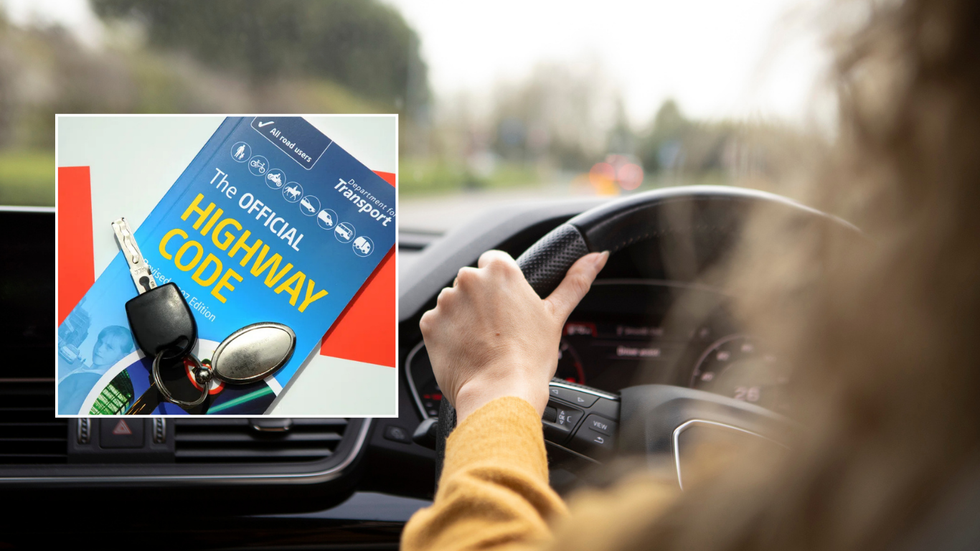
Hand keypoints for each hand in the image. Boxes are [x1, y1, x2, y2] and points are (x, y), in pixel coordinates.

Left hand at [420, 250, 608, 422]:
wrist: (500, 394)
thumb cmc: (529, 359)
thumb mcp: (556, 316)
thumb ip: (575, 281)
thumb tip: (597, 257)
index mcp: (501, 271)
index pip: (495, 262)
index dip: (502, 287)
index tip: (507, 308)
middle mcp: (469, 279)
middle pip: (473, 283)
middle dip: (481, 302)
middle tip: (498, 331)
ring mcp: (446, 302)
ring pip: (454, 303)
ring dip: (463, 318)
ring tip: (482, 344)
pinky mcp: (430, 324)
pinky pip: (437, 324)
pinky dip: (447, 336)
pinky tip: (465, 351)